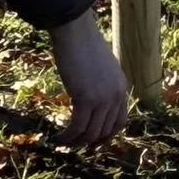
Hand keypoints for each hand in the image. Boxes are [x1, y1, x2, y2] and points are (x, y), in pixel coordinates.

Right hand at [50, 10, 131, 146]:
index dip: (106, 136)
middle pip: (105, 130)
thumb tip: (91, 100)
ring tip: (64, 143)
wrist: (76, 32)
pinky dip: (67, 137)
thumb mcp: (101, 67)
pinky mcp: (86, 99)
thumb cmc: (83, 45)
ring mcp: (103, 98)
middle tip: (75, 146)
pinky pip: (77, 127)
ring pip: (90, 133)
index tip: (94, 143)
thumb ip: (101, 84)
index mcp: (121, 87)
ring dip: (76, 142)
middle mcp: (116, 95)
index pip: (119, 121)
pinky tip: (57, 138)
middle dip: (89, 142)